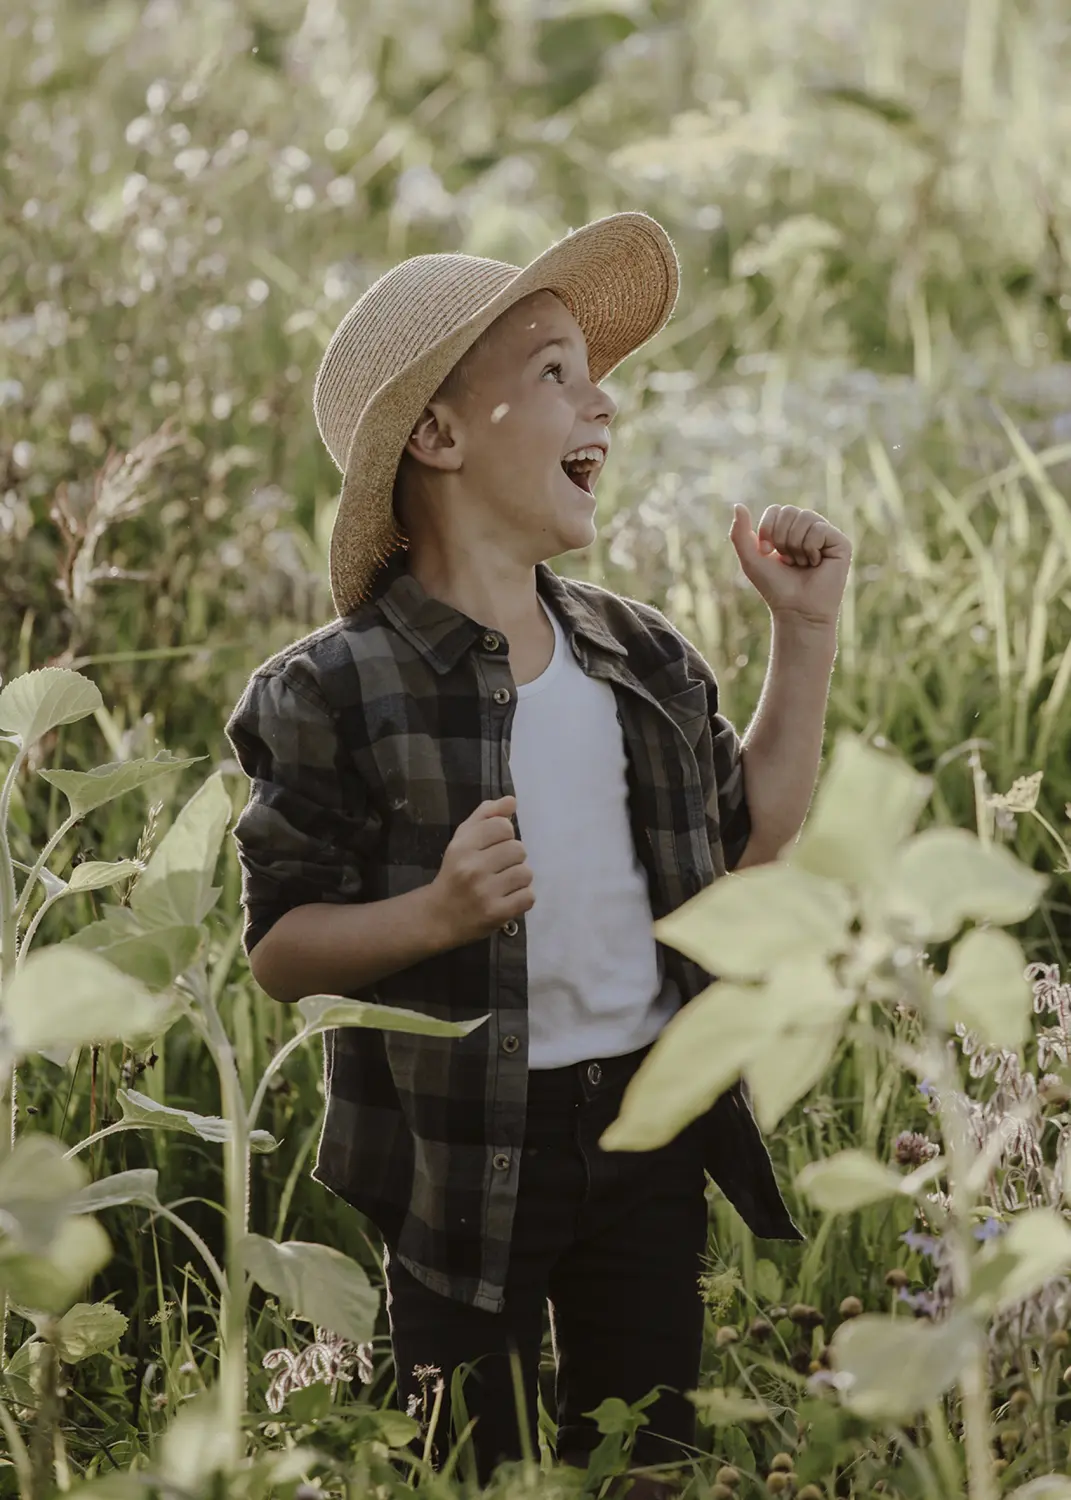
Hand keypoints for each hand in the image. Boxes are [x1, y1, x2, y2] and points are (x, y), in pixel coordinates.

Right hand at [428, 796, 534, 946]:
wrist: (438, 916)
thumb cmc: (455, 873)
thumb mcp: (462, 839)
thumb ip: (486, 816)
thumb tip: (511, 801)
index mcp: (462, 846)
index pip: (503, 826)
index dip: (504, 835)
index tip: (494, 847)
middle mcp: (472, 868)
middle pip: (519, 849)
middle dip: (513, 859)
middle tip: (498, 869)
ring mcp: (484, 892)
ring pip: (526, 873)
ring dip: (519, 879)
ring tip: (503, 884)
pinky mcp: (496, 913)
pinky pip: (528, 897)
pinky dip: (522, 898)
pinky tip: (507, 899)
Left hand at [729, 503, 851, 626]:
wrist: (796, 609)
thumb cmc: (775, 586)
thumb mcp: (750, 559)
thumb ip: (739, 533)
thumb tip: (738, 505)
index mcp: (789, 528)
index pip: (776, 510)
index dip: (767, 529)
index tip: (768, 552)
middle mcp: (809, 528)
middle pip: (789, 511)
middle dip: (781, 538)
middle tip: (788, 560)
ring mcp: (826, 534)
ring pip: (805, 518)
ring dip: (795, 546)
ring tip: (802, 563)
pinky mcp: (841, 543)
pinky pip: (819, 529)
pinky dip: (811, 548)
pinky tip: (816, 564)